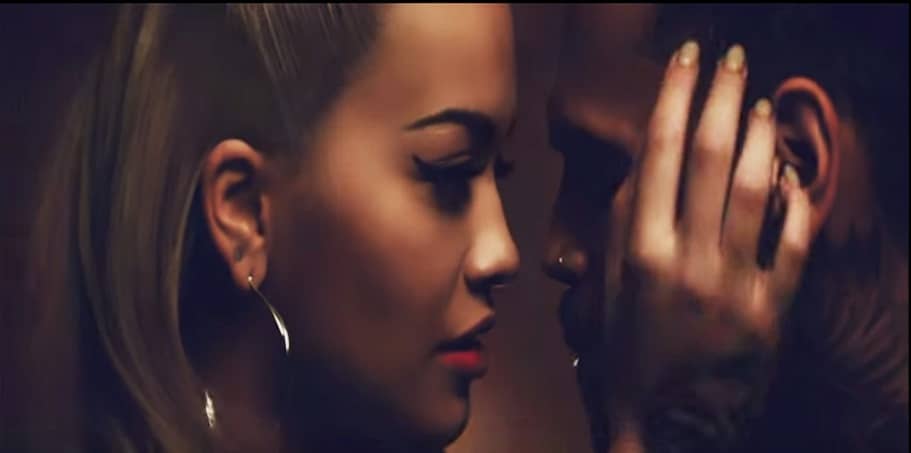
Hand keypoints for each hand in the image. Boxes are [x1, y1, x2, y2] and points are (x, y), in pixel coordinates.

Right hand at [616, 41, 813, 380]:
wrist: (667, 426)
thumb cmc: (629, 356)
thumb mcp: (610, 289)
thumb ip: (623, 224)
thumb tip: (643, 168)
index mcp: (641, 251)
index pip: (658, 153)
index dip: (674, 97)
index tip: (686, 58)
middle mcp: (687, 260)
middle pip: (710, 159)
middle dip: (723, 98)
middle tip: (735, 57)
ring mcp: (734, 284)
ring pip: (757, 191)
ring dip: (763, 139)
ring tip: (762, 103)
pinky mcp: (772, 310)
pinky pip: (793, 243)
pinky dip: (798, 203)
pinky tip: (796, 174)